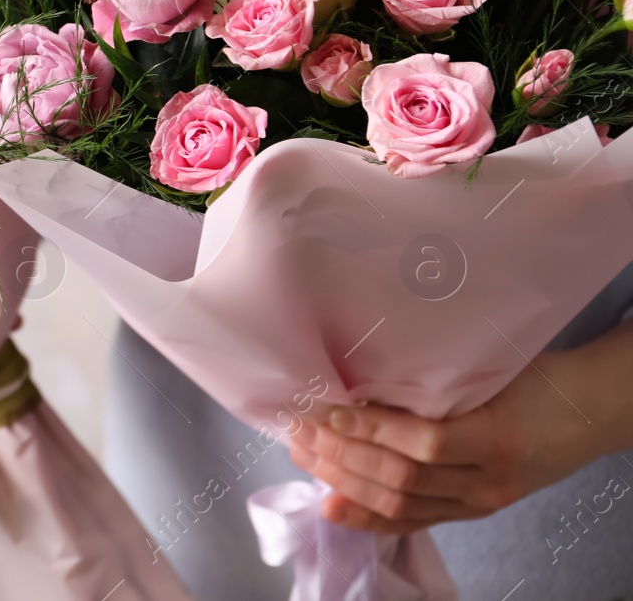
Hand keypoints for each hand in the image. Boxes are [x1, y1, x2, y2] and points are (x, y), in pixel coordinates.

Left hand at [290, 323, 632, 533]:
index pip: (426, 443)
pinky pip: (414, 522)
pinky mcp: (473, 512)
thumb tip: (361, 370)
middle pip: (404, 479)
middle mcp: (489, 478)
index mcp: (498, 435)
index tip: (330, 410)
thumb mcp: (494, 368)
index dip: (373, 429)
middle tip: (300, 430)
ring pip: (402, 505)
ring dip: (345, 482)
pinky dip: (368, 515)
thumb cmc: (538, 377)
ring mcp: (481, 501)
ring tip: (304, 456)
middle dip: (344, 456)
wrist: (589, 411)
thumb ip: (438, 376)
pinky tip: (331, 503)